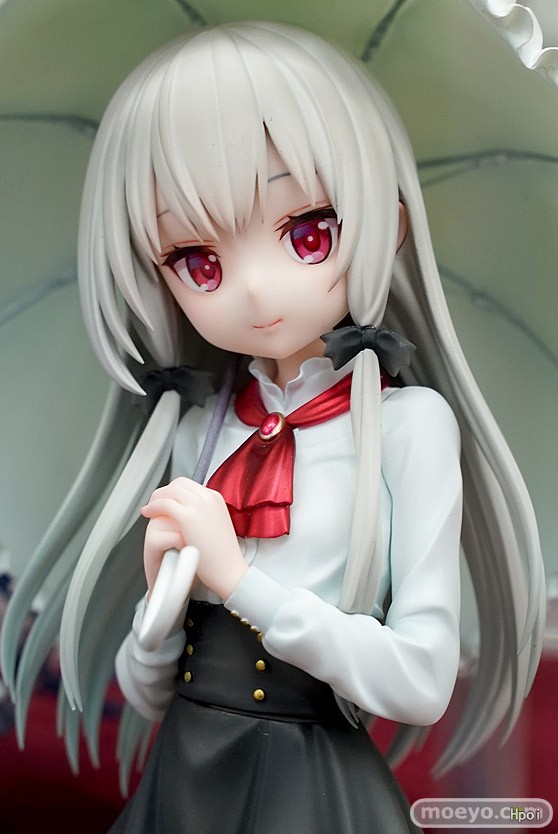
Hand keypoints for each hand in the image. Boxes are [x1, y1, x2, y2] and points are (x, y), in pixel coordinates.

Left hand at [141, 477, 247, 599]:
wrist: (229, 569)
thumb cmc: (222, 555)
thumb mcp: (215, 525)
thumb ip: (203, 515)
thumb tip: (188, 514)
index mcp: (215, 498)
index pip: (189, 485)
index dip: (174, 491)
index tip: (165, 500)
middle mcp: (208, 498)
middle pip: (178, 484)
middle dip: (163, 492)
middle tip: (154, 503)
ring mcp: (199, 505)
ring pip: (170, 491)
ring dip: (156, 498)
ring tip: (149, 509)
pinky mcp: (188, 517)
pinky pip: (164, 504)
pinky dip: (153, 507)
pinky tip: (148, 514)